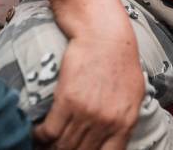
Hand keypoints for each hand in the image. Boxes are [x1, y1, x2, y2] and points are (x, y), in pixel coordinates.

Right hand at [33, 35, 144, 149]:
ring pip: (63, 146)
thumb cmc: (120, 60)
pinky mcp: (67, 101)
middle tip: (58, 148)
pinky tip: (38, 134)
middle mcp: (106, 121)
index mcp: (125, 122)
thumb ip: (125, 119)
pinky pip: (49, 132)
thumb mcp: (134, 93)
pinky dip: (40, 137)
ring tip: (46, 145)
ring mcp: (87, 112)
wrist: (104, 35)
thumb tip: (116, 138)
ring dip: (51, 148)